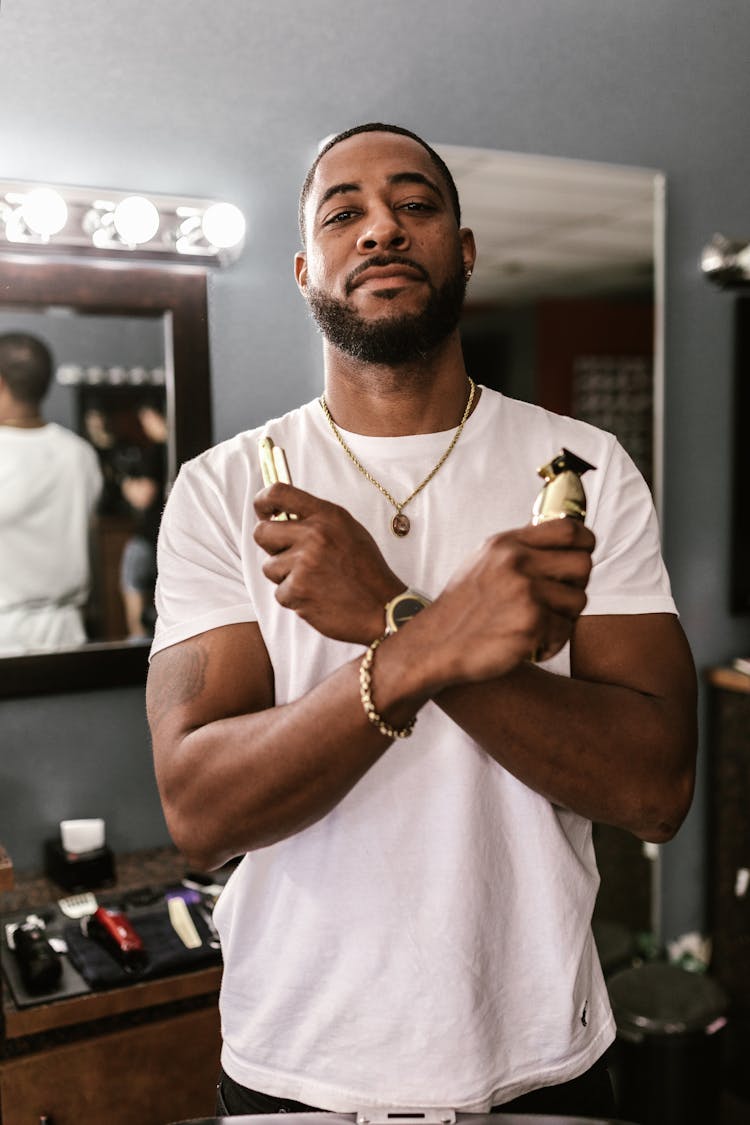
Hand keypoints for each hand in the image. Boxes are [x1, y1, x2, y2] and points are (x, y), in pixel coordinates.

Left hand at [253, 482, 403, 643]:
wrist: (383, 608)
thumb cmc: (366, 571)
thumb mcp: (349, 531)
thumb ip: (317, 520)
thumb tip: (281, 515)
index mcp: (328, 516)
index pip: (279, 493)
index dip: (263, 501)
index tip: (263, 511)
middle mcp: (314, 534)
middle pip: (262, 532)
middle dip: (271, 547)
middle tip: (289, 558)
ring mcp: (305, 563)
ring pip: (269, 567)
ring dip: (286, 577)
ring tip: (315, 582)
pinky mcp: (299, 590)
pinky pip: (280, 593)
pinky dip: (295, 599)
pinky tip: (318, 598)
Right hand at [427, 517, 594, 684]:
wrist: (435, 645)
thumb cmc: (462, 609)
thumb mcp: (485, 563)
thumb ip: (520, 550)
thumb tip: (563, 539)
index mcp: (506, 544)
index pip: (569, 529)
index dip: (585, 544)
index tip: (579, 558)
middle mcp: (516, 562)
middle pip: (583, 564)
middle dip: (576, 586)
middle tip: (557, 601)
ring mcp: (524, 592)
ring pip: (578, 600)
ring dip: (564, 618)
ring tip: (538, 625)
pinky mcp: (531, 623)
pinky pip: (565, 630)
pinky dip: (552, 642)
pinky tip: (530, 643)